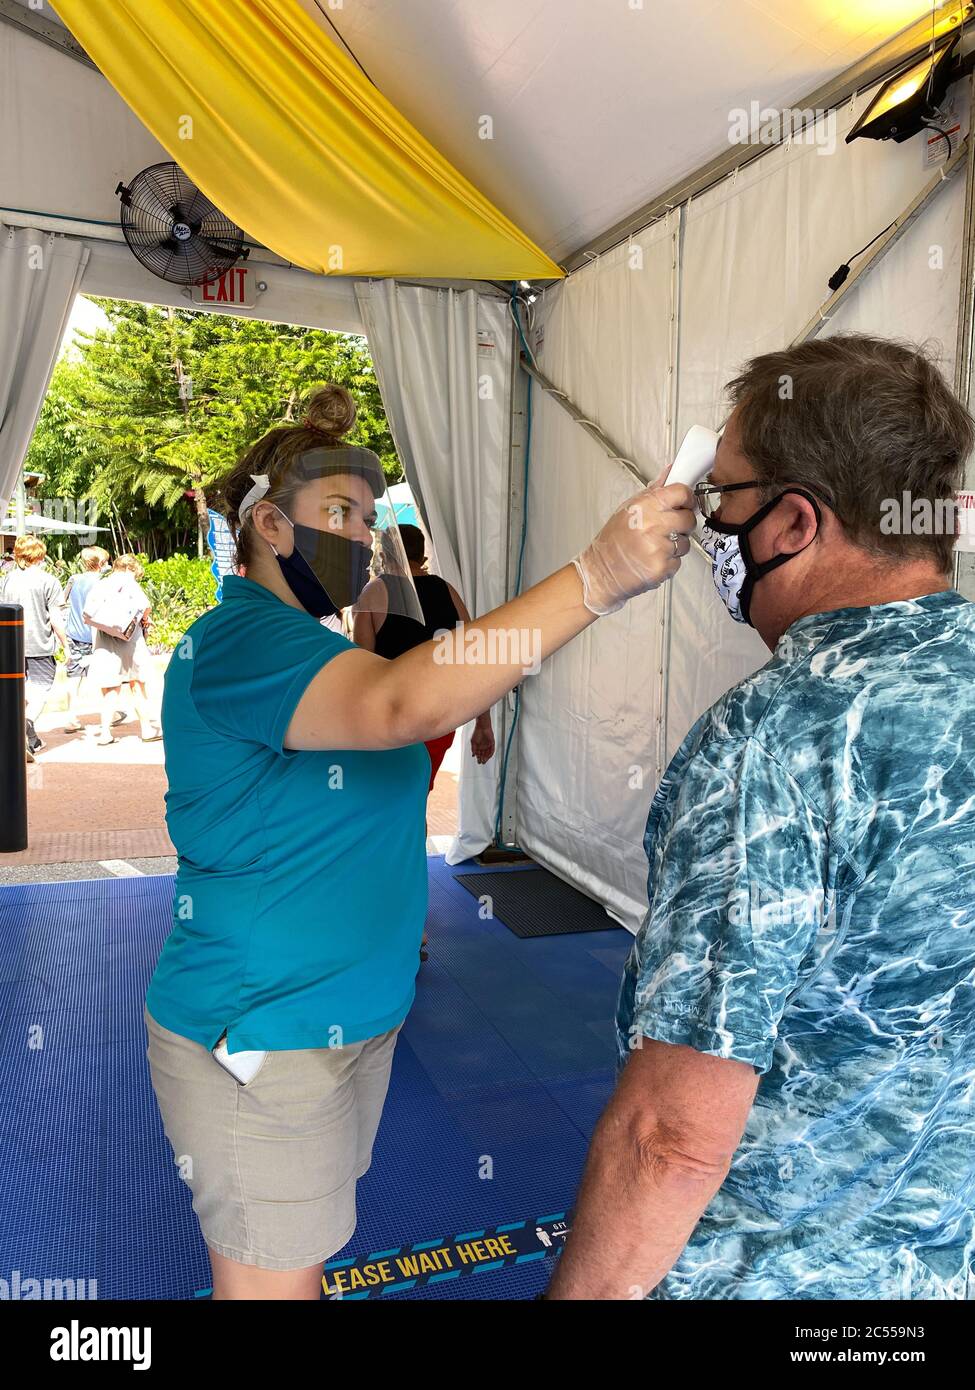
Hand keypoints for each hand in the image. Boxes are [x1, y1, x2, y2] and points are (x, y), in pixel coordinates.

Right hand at [471, 723, 494, 763]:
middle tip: (481, 763)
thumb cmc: (477, 733)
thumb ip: (473, 749)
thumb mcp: (473, 742)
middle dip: (482, 759)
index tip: (478, 762)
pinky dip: (490, 754)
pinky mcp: (492, 743)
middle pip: (483, 755)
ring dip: (486, 758)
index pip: (479, 754)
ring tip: (484, 761)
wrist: (482, 727)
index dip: (479, 758)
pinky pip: (492, 750)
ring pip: (488, 753)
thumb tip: (473, 755)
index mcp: (479, 746)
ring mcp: (488, 745)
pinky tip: (488, 757)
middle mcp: (483, 746)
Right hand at [572, 480, 694, 615]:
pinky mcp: (662, 567)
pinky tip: (652, 559)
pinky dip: (669, 561)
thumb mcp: (629, 509)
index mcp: (644, 506)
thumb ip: (653, 492)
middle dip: (682, 524)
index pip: (681, 493)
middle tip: (667, 529)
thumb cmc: (612, 541)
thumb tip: (670, 471)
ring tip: (654, 546)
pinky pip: (678, 561)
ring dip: (675, 545)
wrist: (600, 571)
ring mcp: (658, 547)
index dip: (687, 498)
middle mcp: (652, 525)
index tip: (686, 503)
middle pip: (689, 518)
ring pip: (685, 542)